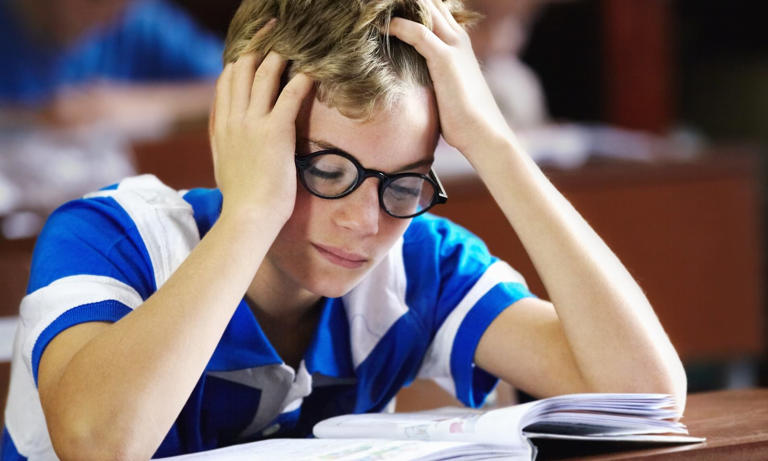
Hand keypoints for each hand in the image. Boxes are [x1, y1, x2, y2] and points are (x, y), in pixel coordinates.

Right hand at [210, 21, 313, 223]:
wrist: (247, 216)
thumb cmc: (242, 200)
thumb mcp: (224, 166)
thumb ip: (225, 145)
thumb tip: (227, 138)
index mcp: (220, 128)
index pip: (225, 84)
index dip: (238, 65)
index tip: (251, 54)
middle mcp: (232, 120)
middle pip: (241, 72)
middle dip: (257, 50)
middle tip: (273, 39)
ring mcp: (252, 124)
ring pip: (263, 77)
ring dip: (278, 58)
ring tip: (292, 49)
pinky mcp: (275, 132)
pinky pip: (289, 96)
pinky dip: (301, 80)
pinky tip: (311, 72)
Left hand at [389, 0, 512, 158]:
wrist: (483, 133)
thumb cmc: (464, 119)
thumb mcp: (447, 89)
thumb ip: (434, 76)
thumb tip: (415, 83)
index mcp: (459, 42)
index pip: (435, 10)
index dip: (414, 7)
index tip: (389, 11)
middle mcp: (458, 38)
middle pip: (431, 3)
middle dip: (406, 3)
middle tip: (377, 6)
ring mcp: (453, 46)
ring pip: (426, 9)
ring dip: (400, 7)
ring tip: (375, 9)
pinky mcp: (445, 59)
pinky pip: (417, 32)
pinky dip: (398, 26)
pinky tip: (382, 26)